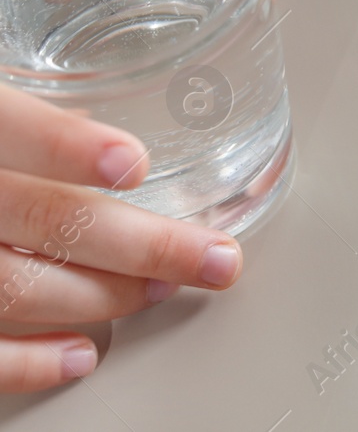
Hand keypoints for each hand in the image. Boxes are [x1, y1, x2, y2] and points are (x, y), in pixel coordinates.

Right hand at [0, 84, 243, 392]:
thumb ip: (15, 122)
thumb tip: (101, 141)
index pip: (2, 126)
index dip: (64, 145)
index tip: (131, 163)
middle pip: (35, 217)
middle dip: (137, 242)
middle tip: (212, 256)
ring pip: (9, 287)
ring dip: (99, 297)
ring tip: (163, 293)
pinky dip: (25, 360)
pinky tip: (82, 353)